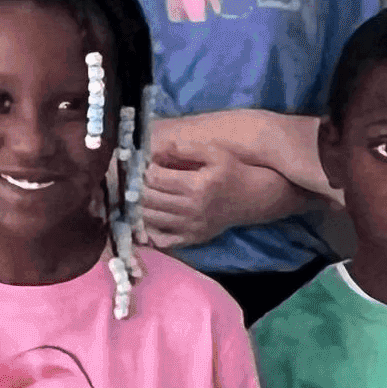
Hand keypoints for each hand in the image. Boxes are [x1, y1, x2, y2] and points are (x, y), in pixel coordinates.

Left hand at [135, 130, 257, 251]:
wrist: (253, 198)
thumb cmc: (232, 171)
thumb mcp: (215, 153)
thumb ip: (186, 148)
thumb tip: (159, 148)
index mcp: (196, 186)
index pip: (154, 178)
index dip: (143, 169)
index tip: (142, 164)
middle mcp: (192, 209)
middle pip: (147, 199)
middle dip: (135, 188)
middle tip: (133, 180)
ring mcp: (191, 226)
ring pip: (149, 219)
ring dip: (137, 206)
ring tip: (136, 195)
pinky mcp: (191, 238)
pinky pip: (161, 239)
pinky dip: (148, 230)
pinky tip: (147, 217)